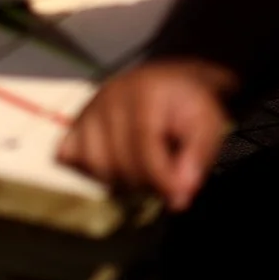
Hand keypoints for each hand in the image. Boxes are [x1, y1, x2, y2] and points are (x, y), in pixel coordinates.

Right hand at [56, 54, 239, 212]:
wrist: (171, 81)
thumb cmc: (189, 104)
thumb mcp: (208, 124)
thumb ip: (198, 157)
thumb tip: (181, 192)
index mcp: (144, 92)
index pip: (143, 142)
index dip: (160, 176)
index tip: (177, 198)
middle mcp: (109, 96)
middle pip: (117, 158)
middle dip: (145, 182)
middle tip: (166, 183)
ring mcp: (88, 108)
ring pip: (94, 163)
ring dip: (120, 180)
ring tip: (143, 175)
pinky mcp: (76, 120)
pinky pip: (70, 156)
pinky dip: (89, 169)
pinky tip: (114, 168)